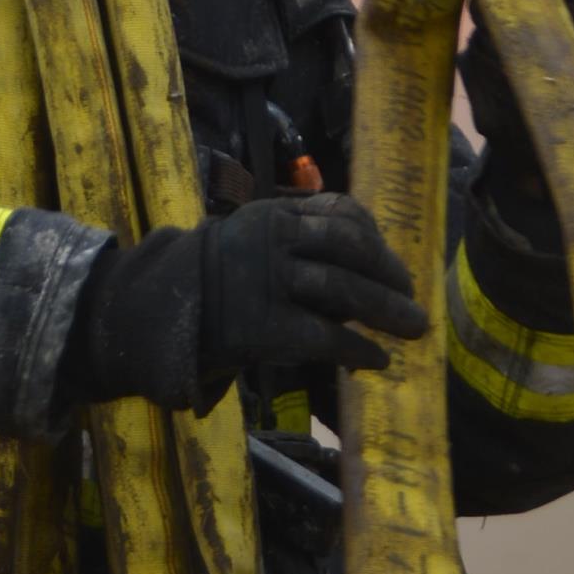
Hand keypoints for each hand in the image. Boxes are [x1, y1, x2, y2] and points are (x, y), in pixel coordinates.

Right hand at [75, 194, 427, 411]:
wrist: (160, 310)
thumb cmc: (216, 276)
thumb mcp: (250, 236)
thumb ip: (297, 236)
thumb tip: (364, 253)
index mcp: (275, 213)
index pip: (342, 213)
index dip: (375, 238)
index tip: (393, 260)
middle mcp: (274, 240)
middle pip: (349, 248)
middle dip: (389, 273)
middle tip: (413, 298)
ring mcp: (268, 281)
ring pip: (342, 290)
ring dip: (385, 312)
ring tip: (413, 329)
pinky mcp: (264, 325)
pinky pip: (325, 336)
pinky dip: (357, 348)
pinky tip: (377, 360)